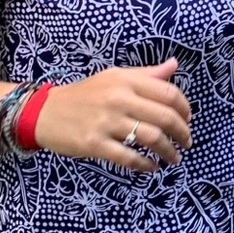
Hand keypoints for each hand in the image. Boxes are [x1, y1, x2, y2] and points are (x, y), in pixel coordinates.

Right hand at [33, 59, 192, 170]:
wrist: (45, 112)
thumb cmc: (85, 95)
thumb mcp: (114, 77)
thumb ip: (146, 75)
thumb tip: (174, 65)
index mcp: (125, 81)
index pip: (168, 93)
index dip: (184, 109)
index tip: (188, 120)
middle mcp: (117, 99)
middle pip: (164, 117)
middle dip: (182, 133)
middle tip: (186, 143)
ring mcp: (106, 122)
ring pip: (151, 138)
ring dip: (168, 152)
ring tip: (174, 158)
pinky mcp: (95, 143)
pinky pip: (129, 157)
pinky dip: (145, 165)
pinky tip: (151, 167)